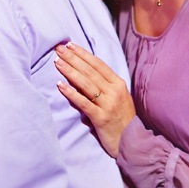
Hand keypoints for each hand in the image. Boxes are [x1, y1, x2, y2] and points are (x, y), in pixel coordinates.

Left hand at [55, 42, 135, 156]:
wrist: (131, 142)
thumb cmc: (122, 119)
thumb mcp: (117, 97)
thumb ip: (104, 85)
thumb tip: (83, 72)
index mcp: (118, 83)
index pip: (98, 64)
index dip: (83, 54)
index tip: (70, 45)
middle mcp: (114, 91)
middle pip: (90, 71)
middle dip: (73, 58)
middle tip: (58, 48)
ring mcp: (108, 104)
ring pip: (86, 84)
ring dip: (70, 71)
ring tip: (57, 62)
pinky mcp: (101, 118)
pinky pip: (83, 102)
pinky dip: (71, 93)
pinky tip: (60, 85)